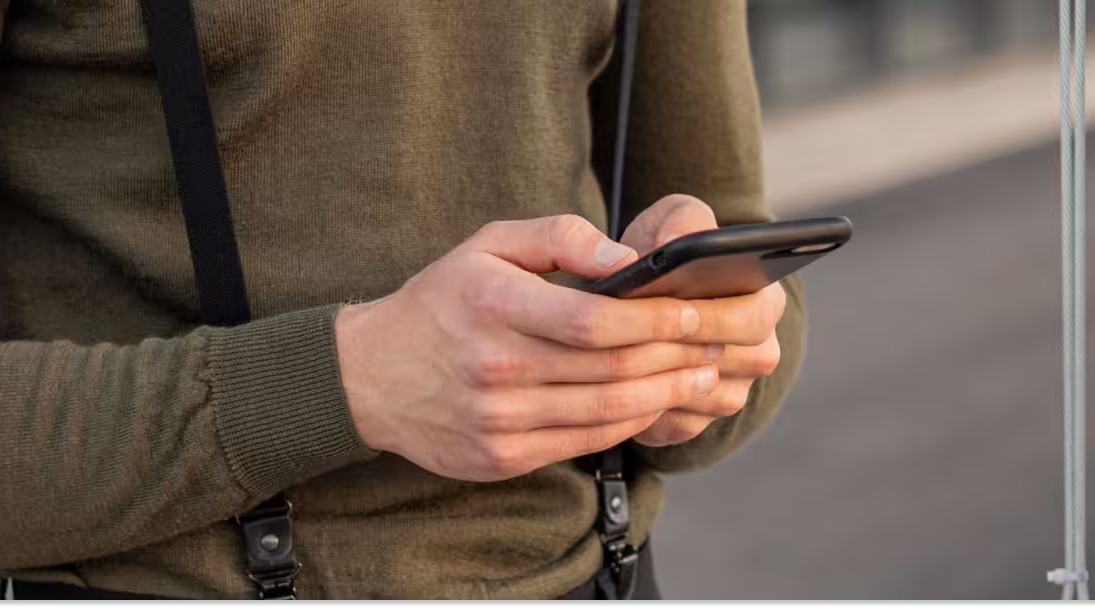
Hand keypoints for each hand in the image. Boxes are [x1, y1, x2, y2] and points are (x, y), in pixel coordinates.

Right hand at [335, 215, 767, 480]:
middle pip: (612, 368)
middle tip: (723, 342)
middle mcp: (496, 367)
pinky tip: (657, 401)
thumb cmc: (442, 301)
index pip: (596, 321)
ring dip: (667, 393)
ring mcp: (499, 419)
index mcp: (494, 306)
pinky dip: (631, 421)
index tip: (701, 310)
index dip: (659, 320)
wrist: (370, 377)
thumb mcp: (488, 244)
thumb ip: (560, 237)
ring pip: (607, 410)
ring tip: (704, 373)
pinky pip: (586, 441)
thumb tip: (626, 259)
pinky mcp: (503, 457)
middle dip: (680, 355)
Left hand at [616, 195, 788, 446]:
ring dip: (657, 380)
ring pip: (697, 398)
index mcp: (764, 302)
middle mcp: (759, 352)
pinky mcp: (697, 422)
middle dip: (677, 348)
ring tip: (613, 358)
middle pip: (728, 363)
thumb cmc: (663, 251)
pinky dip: (642, 407)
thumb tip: (671, 246)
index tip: (671, 305)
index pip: (752, 317)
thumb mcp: (674, 221)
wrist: (647, 296)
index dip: (711, 315)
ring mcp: (731, 391)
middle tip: (630, 335)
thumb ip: (680, 222)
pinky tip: (611, 385)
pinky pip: (672, 424)